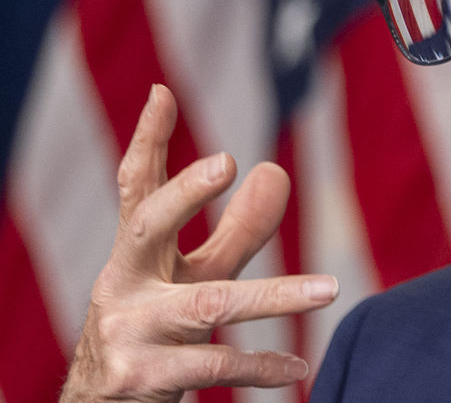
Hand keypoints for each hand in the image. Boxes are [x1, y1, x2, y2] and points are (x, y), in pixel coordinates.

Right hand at [60, 85, 337, 401]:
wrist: (104, 402)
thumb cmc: (155, 326)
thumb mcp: (193, 277)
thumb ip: (236, 230)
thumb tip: (275, 171)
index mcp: (132, 253)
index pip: (136, 188)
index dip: (147, 141)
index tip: (162, 94)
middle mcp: (123, 283)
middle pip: (149, 226)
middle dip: (184, 193)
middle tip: (226, 162)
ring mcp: (128, 330)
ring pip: (209, 303)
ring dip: (275, 296)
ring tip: (330, 288)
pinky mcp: (143, 376)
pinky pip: (216, 364)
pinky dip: (262, 367)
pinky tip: (298, 366)